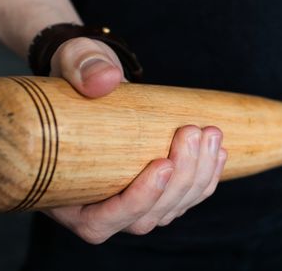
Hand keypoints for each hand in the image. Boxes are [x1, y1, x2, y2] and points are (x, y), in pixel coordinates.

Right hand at [45, 37, 226, 243]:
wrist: (91, 75)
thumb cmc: (74, 72)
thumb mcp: (72, 60)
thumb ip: (82, 67)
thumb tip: (106, 79)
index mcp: (63, 192)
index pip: (98, 221)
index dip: (135, 201)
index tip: (162, 165)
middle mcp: (94, 206)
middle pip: (143, 219)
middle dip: (179, 181)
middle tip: (193, 132)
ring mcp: (126, 202)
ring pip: (169, 211)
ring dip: (198, 178)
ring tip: (210, 134)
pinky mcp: (152, 190)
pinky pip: (182, 199)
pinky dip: (205, 179)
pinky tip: (218, 151)